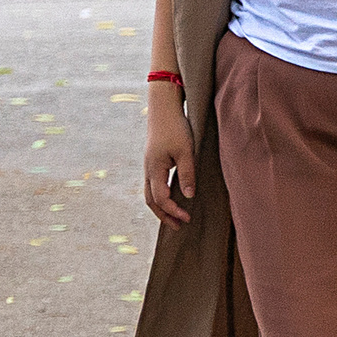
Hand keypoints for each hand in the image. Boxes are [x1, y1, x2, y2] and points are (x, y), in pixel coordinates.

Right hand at [144, 93, 197, 225]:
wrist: (163, 109)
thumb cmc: (176, 128)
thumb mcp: (186, 151)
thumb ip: (187, 173)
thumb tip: (188, 196)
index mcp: (154, 169)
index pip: (161, 199)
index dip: (173, 211)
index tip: (187, 219)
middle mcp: (148, 170)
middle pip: (151, 201)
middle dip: (164, 216)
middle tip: (179, 227)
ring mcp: (149, 167)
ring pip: (150, 194)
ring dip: (161, 208)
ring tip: (174, 218)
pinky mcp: (153, 162)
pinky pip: (153, 186)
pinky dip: (160, 197)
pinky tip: (171, 199)